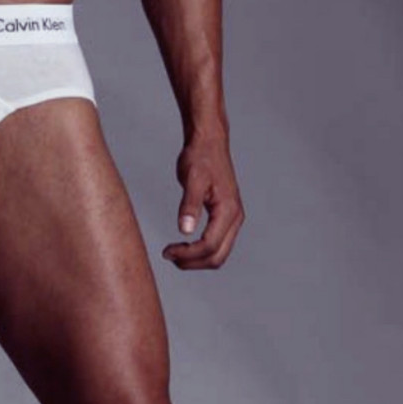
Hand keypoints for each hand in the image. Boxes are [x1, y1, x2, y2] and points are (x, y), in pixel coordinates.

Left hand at [161, 131, 243, 269]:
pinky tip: (185, 245)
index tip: (167, 251)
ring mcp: (232, 218)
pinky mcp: (226, 216)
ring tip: (174, 254)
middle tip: (169, 256)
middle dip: (193, 262)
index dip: (188, 254)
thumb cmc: (201, 156)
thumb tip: (184, 231)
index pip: (210, 245)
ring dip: (197, 259)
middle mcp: (235, 218)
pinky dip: (202, 250)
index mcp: (228, 211)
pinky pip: (218, 242)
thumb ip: (189, 205)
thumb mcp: (192, 178)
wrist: (209, 142)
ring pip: (219, 252)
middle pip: (218, 256)